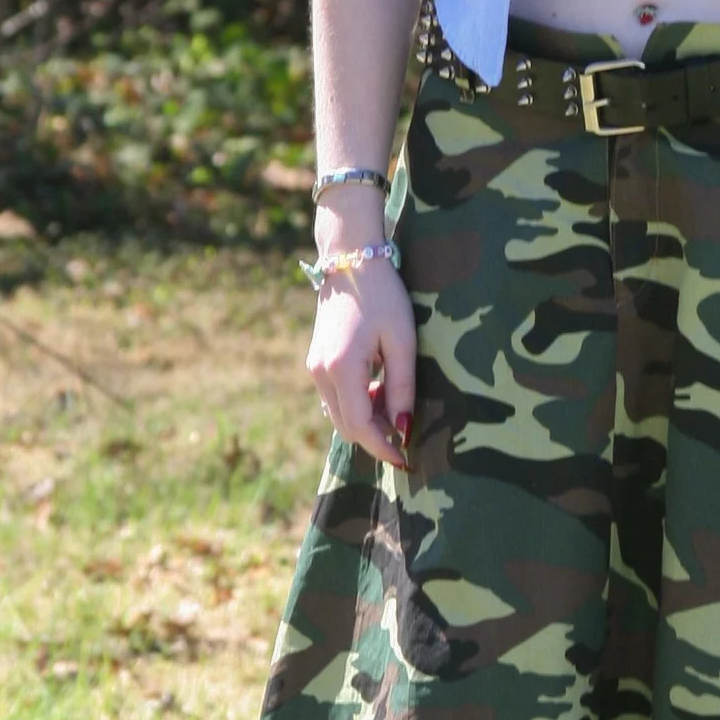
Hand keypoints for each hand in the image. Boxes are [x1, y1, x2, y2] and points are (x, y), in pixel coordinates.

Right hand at [308, 258, 416, 467]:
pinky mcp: (315, 361)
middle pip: (345, 427)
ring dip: (365, 419)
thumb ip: (402, 387)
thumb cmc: (384, 296)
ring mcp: (314, 367)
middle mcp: (320, 373)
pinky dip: (356, 403)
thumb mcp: (403, 341)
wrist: (351, 259)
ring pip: (338, 414)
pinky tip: (378, 386)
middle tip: (406, 430)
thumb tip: (403, 428)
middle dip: (375, 436)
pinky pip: (334, 397)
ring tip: (394, 400)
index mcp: (342, 368)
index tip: (405, 460)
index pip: (359, 426)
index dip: (383, 447)